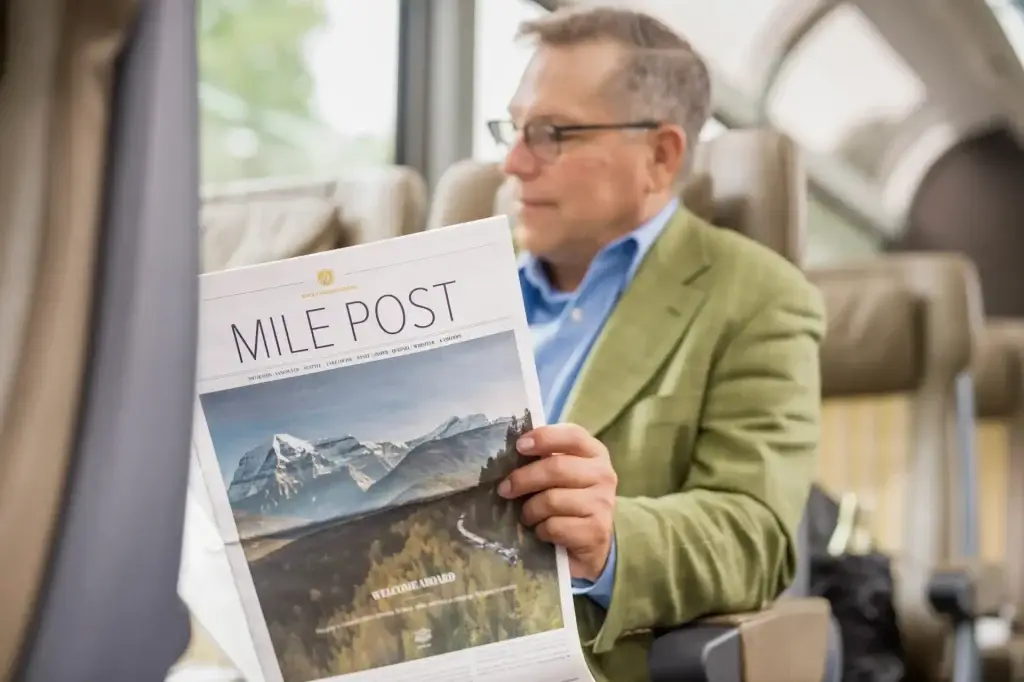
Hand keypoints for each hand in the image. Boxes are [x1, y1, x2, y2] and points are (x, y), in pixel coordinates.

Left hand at [497, 423, 616, 581]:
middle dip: (524, 479)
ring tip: (527, 515)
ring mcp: (603, 504)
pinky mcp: (596, 531)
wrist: (590, 541)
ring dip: (530, 510)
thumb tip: (510, 452)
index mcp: (595, 453)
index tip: (519, 446)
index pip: (573, 435)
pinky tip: (543, 530)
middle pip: (557, 468)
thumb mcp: (561, 473)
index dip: (544, 438)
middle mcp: (604, 475)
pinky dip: (541, 530)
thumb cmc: (568, 499)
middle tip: (505, 489)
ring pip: (552, 500)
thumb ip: (544, 458)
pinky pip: (555, 526)